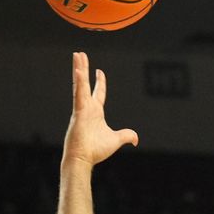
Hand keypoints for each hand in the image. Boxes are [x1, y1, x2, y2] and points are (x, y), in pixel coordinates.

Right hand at [62, 52, 137, 168]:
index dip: (99, 81)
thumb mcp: (116, 140)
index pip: (98, 93)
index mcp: (96, 112)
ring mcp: (81, 108)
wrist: (84, 159)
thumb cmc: (96, 150)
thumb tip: (136, 139)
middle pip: (85, 83)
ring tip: (77, 55)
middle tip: (80, 55)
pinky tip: (79, 70)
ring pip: (80, 84)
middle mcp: (87, 107)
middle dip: (84, 68)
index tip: (99, 71)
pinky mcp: (78, 111)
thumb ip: (126, 135)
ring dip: (79, 69)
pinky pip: (79, 93)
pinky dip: (79, 82)